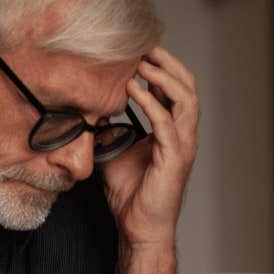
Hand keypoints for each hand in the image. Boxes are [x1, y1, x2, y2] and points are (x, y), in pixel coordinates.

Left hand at [101, 45, 199, 248]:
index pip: (175, 89)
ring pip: (186, 99)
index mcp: (173, 130)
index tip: (139, 51)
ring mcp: (182, 145)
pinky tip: (133, 91)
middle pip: (187, 86)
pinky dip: (151, 103)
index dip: (162, 67)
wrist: (139, 227)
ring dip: (164, 77)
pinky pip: (166, 123)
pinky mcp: (174, 158)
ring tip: (142, 63)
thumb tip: (86, 112)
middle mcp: (183, 134)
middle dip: (168, 63)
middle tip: (145, 46)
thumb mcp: (114, 152)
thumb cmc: (130, 193)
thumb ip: (107, 130)